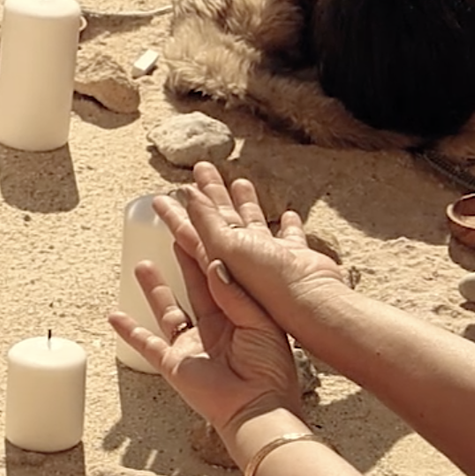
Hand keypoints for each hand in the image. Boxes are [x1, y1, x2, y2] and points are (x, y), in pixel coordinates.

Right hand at [108, 235, 301, 437]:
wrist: (258, 407)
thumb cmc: (271, 369)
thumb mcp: (260, 323)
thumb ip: (235, 295)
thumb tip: (215, 264)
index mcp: (240, 313)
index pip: (219, 273)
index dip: (207, 248)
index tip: (196, 223)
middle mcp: (215, 326)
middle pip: (193, 283)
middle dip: (181, 257)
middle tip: (169, 230)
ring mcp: (192, 344)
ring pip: (168, 308)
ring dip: (154, 287)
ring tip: (142, 263)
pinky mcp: (174, 363)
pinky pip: (146, 344)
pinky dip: (128, 331)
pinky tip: (114, 316)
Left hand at [160, 163, 352, 335]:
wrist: (310, 306)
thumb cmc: (266, 285)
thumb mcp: (224, 249)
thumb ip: (206, 223)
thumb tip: (187, 195)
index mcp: (218, 262)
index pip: (191, 232)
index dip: (177, 213)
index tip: (164, 196)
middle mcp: (240, 263)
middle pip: (221, 223)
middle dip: (212, 196)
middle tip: (203, 169)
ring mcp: (268, 262)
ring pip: (253, 226)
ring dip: (245, 204)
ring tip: (240, 182)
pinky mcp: (294, 262)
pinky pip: (289, 239)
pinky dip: (287, 227)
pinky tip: (288, 216)